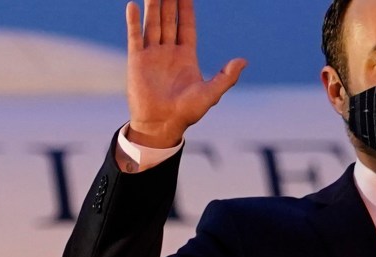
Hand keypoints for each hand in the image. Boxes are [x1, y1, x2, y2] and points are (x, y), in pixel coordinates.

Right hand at [123, 0, 244, 151]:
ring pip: (153, 24)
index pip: (186, 26)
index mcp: (186, 56)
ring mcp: (151, 55)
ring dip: (153, 6)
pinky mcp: (136, 61)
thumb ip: (226, 77)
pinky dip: (133, 21)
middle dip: (169, 2)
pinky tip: (132, 6)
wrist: (161, 125)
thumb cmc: (187, 113)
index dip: (187, 9)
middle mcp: (168, 52)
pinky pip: (134, 37)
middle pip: (169, 20)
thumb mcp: (211, 94)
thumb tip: (243, 61)